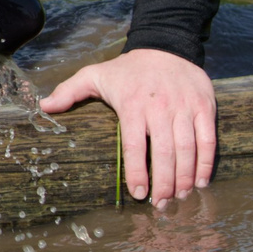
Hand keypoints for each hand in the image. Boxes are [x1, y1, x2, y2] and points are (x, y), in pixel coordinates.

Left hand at [39, 46, 215, 203]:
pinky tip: (200, 181)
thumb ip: (70, 91)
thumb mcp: (96, 74)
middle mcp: (160, 107)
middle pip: (164, 152)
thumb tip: (44, 106)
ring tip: (180, 197)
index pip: (134, 145)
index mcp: (132, 105)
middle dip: (164, 183)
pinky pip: (208, 139)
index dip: (136, 172)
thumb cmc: (128, 69)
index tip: (138, 194)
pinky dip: (206, 163)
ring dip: (185, 178)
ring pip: (188, 149)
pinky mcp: (205, 106)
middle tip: (161, 205)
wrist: (166, 46)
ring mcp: (185, 107)